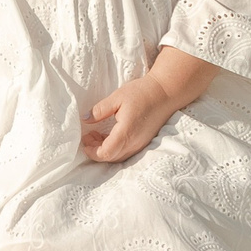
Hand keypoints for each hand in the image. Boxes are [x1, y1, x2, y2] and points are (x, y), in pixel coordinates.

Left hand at [80, 49, 217, 162]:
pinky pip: (126, 152)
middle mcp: (134, 143)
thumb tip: (85, 119)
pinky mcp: (144, 142)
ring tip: (97, 135)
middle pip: (111, 158)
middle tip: (88, 135)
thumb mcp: (116, 98)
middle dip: (95, 150)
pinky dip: (115, 148)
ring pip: (118, 157)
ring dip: (105, 150)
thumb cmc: (142, 93)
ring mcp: (141, 144)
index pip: (105, 153)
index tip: (85, 139)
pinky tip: (109, 135)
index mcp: (126, 133)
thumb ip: (99, 110)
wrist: (166, 92)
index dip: (92, 151)